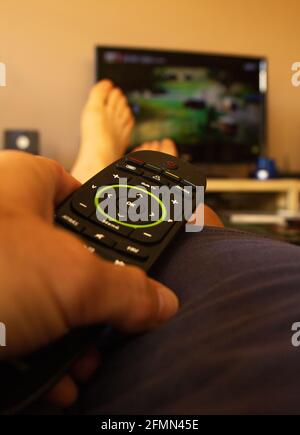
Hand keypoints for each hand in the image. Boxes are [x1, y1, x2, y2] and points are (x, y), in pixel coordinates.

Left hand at [0, 151, 177, 406]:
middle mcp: (0, 218)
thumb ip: (128, 290)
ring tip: (86, 363)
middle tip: (113, 327)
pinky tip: (53, 380)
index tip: (132, 263)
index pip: (81, 196)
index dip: (113, 229)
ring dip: (68, 336)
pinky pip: (13, 323)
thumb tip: (162, 302)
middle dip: (93, 300)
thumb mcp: (72, 279)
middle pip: (65, 256)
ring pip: (39, 297)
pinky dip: (35, 352)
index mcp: (24, 183)